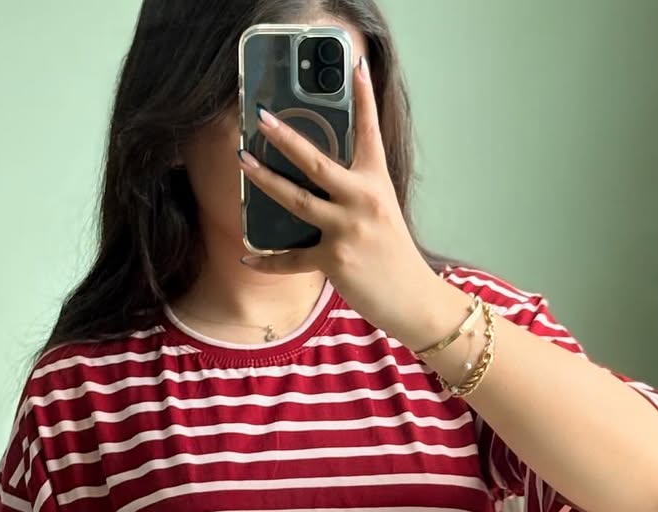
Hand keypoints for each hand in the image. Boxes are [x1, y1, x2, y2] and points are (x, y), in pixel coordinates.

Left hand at [237, 57, 453, 350]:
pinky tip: (248, 258)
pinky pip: (292, 259)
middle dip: (287, 138)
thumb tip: (316, 179)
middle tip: (262, 118)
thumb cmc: (394, 256)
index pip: (369, 133)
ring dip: (266, 180)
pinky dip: (268, 260)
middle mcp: (362, 201)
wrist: (413, 300)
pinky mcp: (334, 262)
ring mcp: (347, 231)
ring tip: (244, 161)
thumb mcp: (382, 214)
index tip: (356, 65)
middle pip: (317, 163)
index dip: (363, 97)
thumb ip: (355, 193)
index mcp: (377, 184)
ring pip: (297, 200)